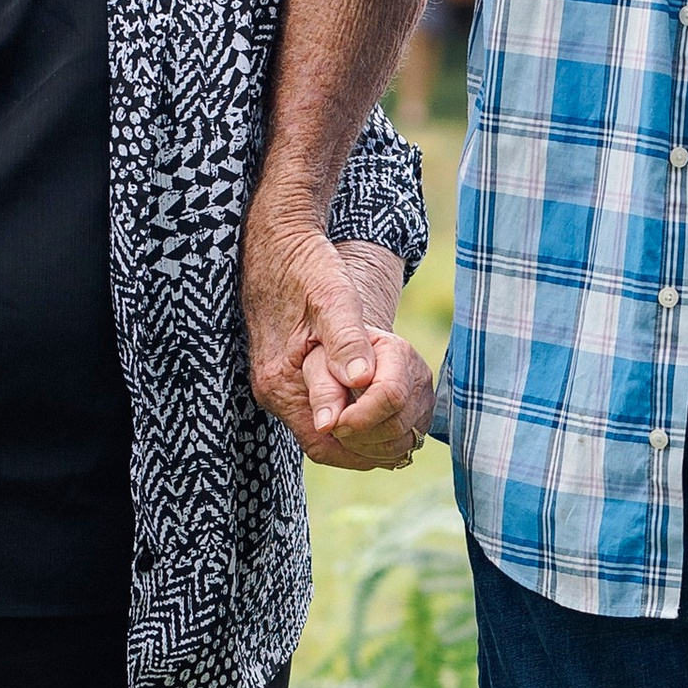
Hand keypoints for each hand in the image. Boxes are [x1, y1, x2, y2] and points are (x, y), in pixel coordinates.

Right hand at [245, 216, 433, 469]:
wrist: (277, 242)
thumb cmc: (305, 265)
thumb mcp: (332, 296)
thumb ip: (347, 341)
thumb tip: (362, 381)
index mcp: (280, 380)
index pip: (324, 440)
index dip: (366, 444)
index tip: (405, 434)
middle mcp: (275, 392)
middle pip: (326, 445)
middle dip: (371, 445)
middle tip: (413, 435)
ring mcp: (279, 387)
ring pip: (326, 436)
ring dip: (366, 435)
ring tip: (406, 424)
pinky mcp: (289, 377)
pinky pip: (323, 413)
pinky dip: (355, 417)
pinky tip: (385, 408)